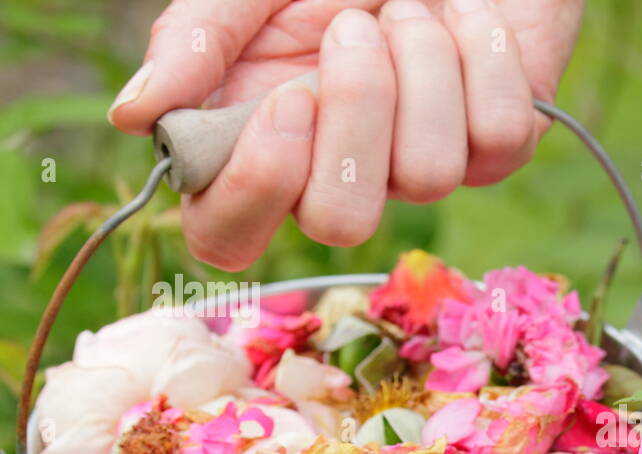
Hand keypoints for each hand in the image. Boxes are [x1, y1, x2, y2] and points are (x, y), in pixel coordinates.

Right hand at [108, 0, 582, 269]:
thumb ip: (197, 43)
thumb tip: (135, 118)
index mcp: (263, 147)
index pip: (229, 238)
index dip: (256, 187)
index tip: (288, 96)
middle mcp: (342, 177)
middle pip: (342, 222)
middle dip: (357, 111)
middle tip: (355, 27)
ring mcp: (424, 171)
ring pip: (429, 175)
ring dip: (422, 64)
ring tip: (410, 9)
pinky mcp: (500, 150)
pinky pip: (500, 135)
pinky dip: (482, 54)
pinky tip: (466, 19)